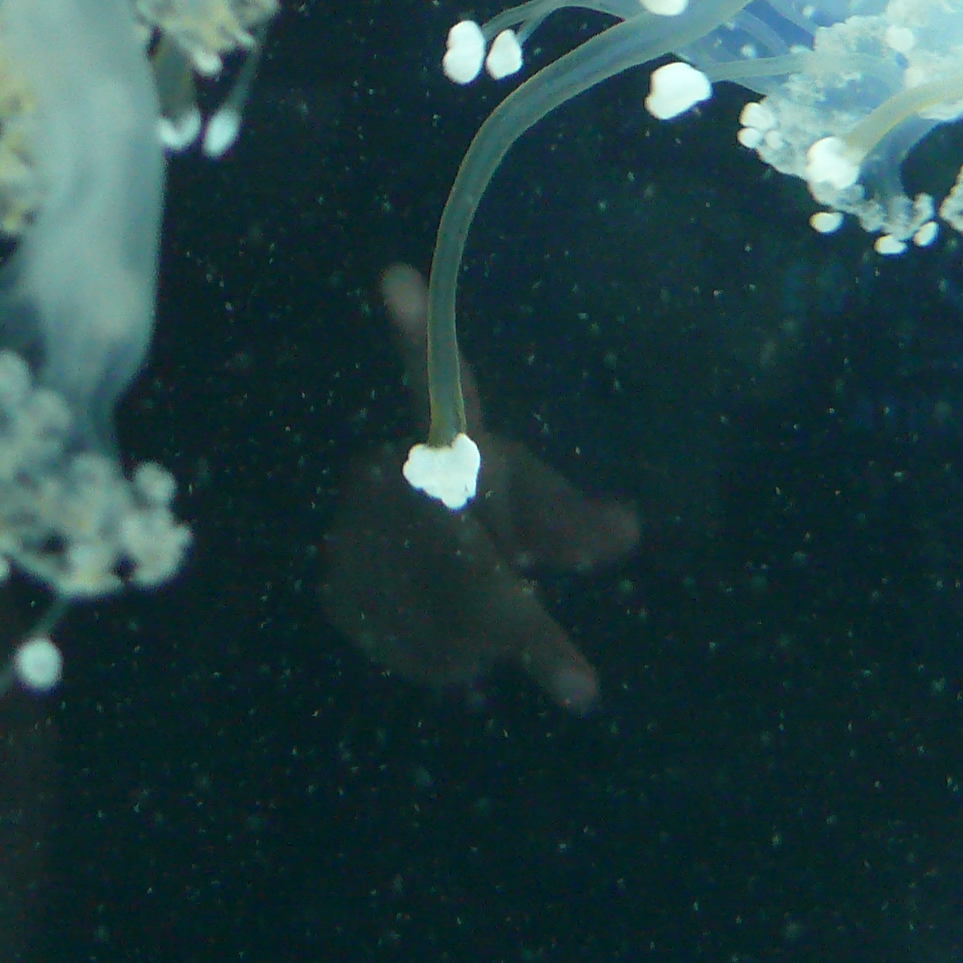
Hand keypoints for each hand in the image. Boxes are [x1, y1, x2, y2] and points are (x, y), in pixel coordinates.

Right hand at [318, 264, 639, 709]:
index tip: (399, 278)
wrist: (397, 561)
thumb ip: (573, 520)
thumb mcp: (534, 506)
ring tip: (488, 616)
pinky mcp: (337, 588)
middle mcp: (392, 473)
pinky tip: (443, 631)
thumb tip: (625, 530)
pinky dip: (444, 656)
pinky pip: (414, 649)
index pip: (437, 382)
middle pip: (467, 557)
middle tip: (578, 684)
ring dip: (485, 639)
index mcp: (450, 439)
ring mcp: (353, 531)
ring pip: (448, 617)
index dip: (418, 334)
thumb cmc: (487, 514)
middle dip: (519, 622)